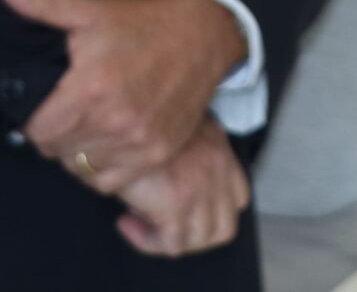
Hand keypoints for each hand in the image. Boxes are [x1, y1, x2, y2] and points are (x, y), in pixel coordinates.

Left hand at [0, 0, 246, 191]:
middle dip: (49, 135)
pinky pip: (110, 182)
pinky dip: (98, 170)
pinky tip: (99, 145)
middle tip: (57, 114)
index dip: (30, 120)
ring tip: (77, 128)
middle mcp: (115, 121)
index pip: (38, 129)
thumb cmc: (143, 22)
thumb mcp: (91, 9)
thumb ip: (43, 5)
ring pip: (81, 169)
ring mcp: (139, 142)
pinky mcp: (157, 153)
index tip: (37, 107)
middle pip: (56, 151)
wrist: (202, 37)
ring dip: (73, 153)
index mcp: (92, 86)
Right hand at [112, 120, 249, 258]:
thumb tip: (170, 173)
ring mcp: (201, 188)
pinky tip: (126, 223)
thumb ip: (183, 145)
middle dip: (194, 235)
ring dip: (169, 238)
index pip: (238, 197)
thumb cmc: (134, 115)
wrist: (118, 113)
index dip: (213, 212)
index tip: (183, 210)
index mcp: (219, 150)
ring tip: (139, 221)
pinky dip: (148, 241)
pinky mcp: (177, 203)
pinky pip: (171, 245)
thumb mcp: (172, 122)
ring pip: (198, 240)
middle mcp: (218, 170)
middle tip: (163, 227)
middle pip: (224, 227)